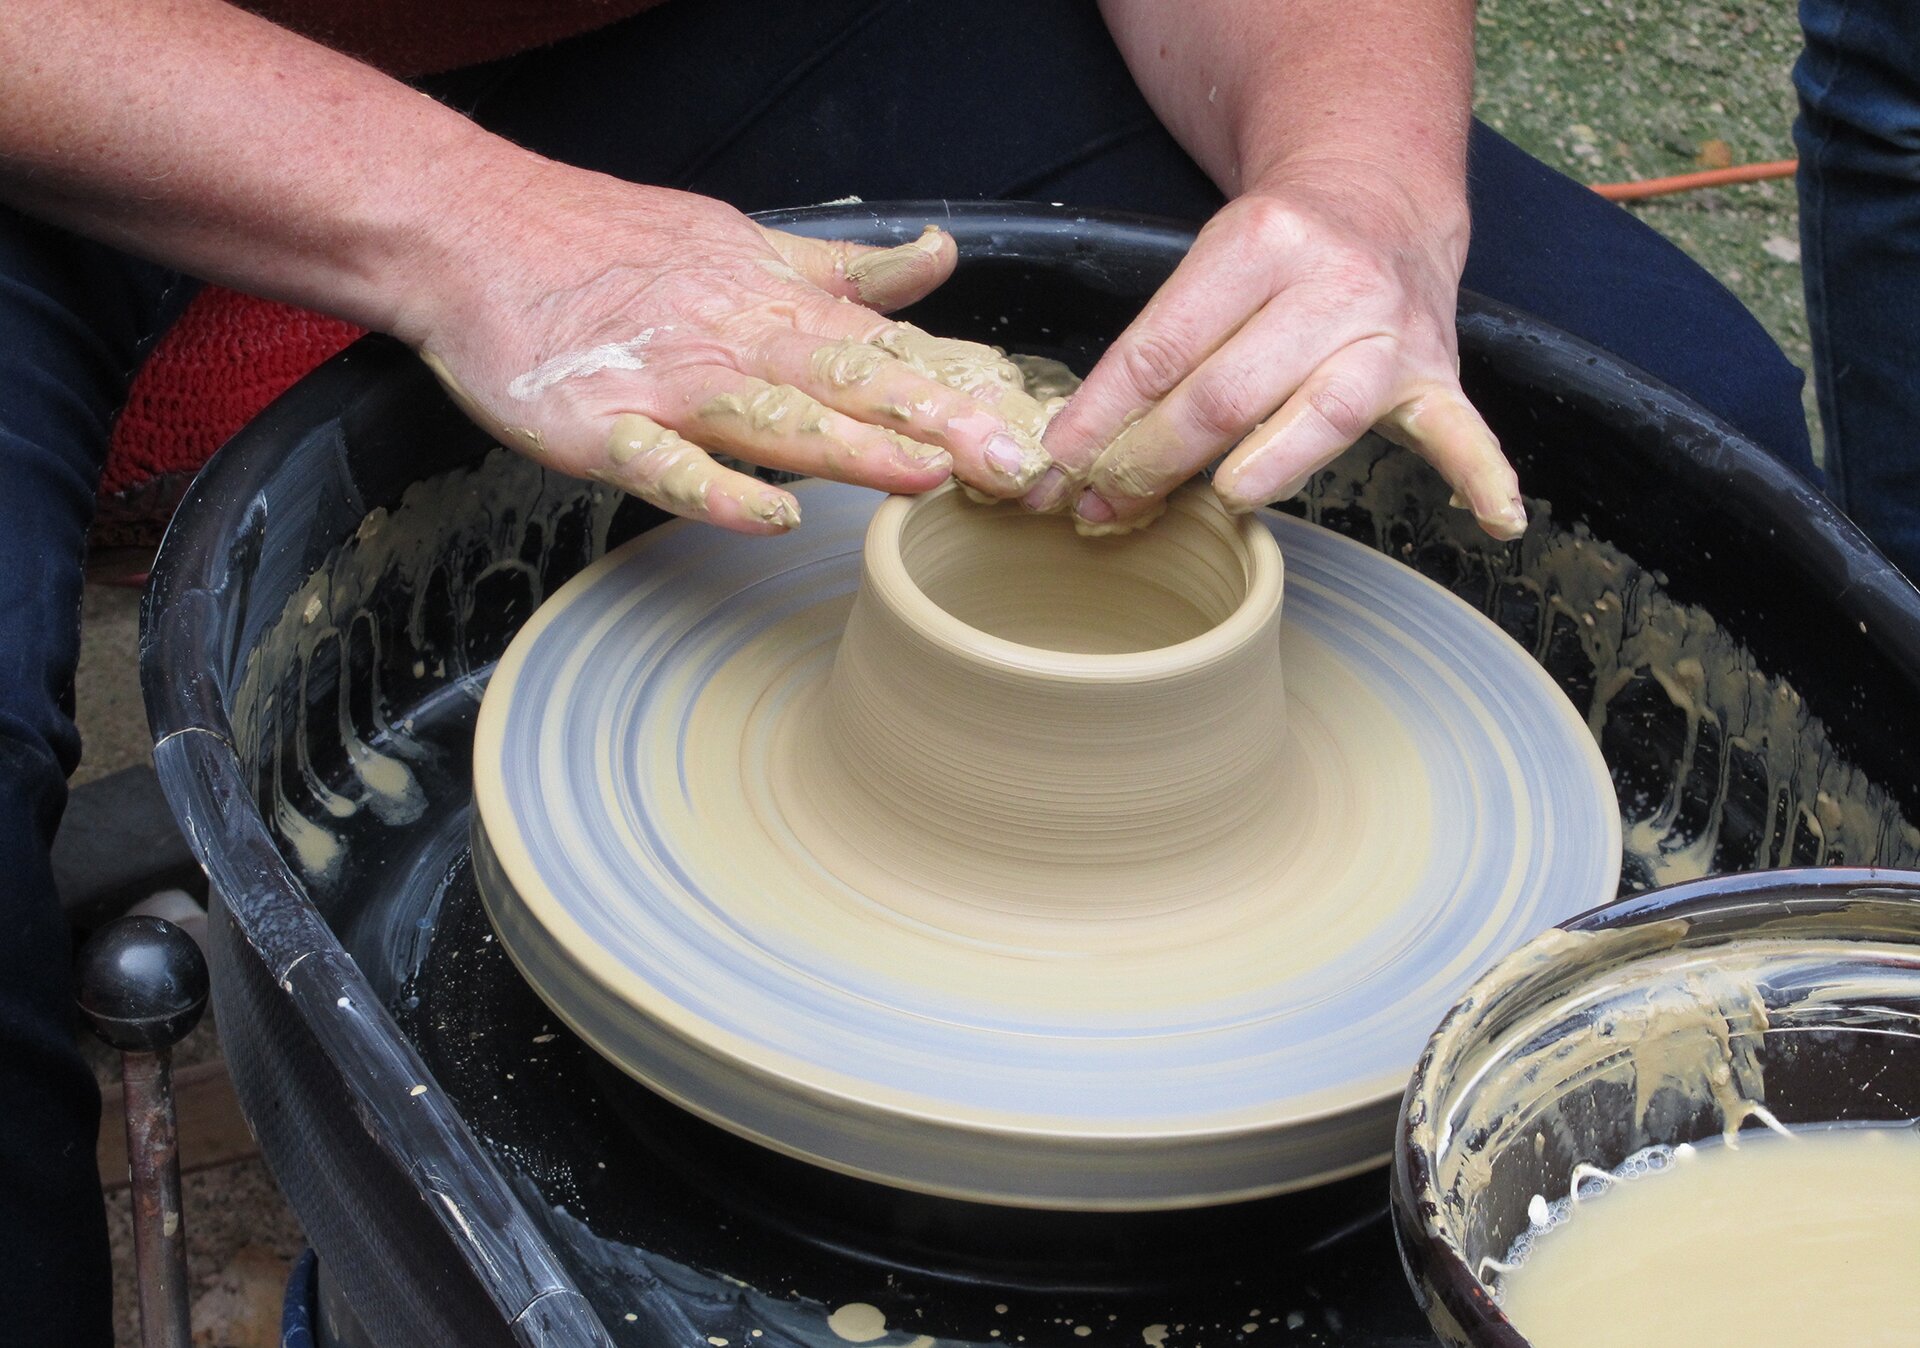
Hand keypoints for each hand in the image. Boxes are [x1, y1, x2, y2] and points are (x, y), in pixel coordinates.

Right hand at [403, 166, 1052, 533]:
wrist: (478, 231)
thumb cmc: (613, 246)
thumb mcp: (747, 244)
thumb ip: (846, 270)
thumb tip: (939, 259)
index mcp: (777, 306)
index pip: (889, 352)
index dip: (965, 389)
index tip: (1040, 427)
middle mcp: (737, 344)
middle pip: (852, 384)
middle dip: (940, 425)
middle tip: (1018, 466)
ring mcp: (671, 388)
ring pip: (776, 421)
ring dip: (853, 450)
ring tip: (927, 477)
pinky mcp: (603, 429)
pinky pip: (667, 466)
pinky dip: (718, 490)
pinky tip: (773, 514)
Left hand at [1024, 171, 1523, 539]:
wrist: (1379, 196)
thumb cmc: (1272, 255)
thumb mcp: (1205, 272)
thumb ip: (1152, 360)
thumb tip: (1072, 460)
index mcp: (1256, 245)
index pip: (1160, 349)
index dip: (1100, 418)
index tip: (1057, 468)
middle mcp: (1330, 284)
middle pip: (1226, 394)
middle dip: (1153, 460)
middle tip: (1104, 506)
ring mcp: (1390, 332)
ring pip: (1317, 417)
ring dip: (1258, 471)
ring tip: (1218, 502)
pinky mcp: (1437, 374)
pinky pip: (1463, 431)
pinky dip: (1481, 474)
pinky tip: (1496, 517)